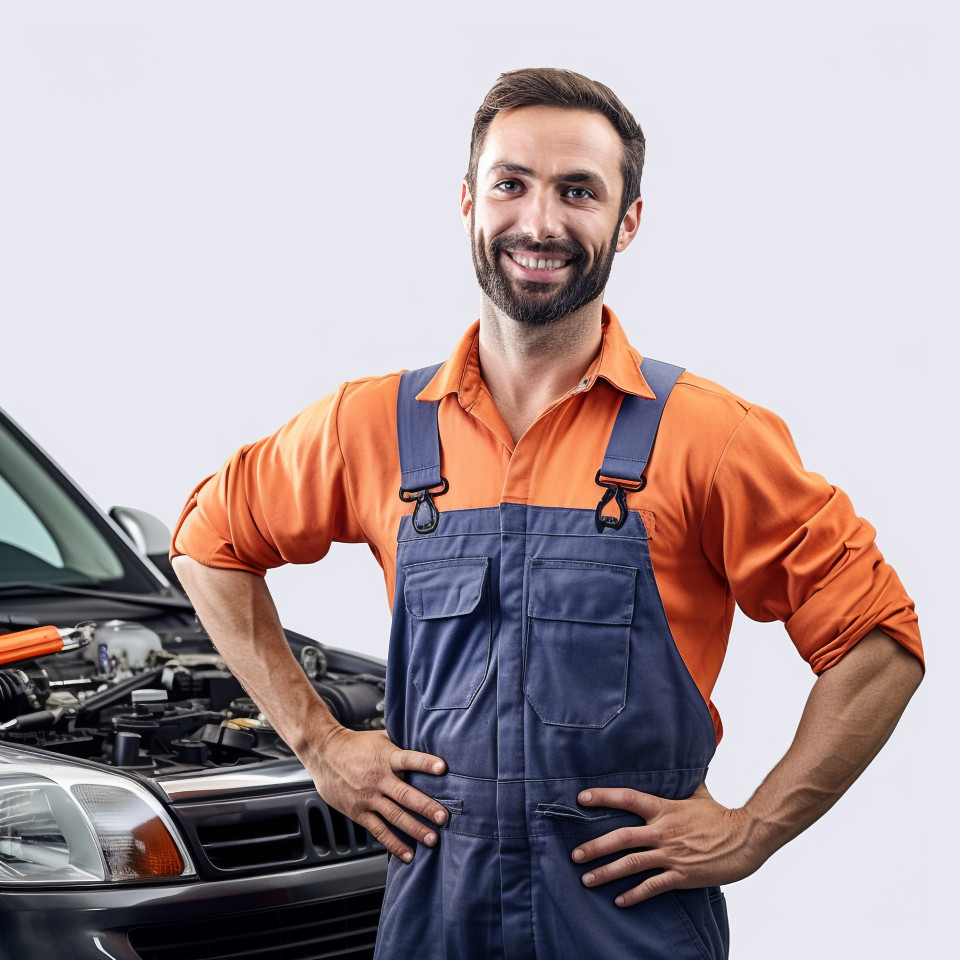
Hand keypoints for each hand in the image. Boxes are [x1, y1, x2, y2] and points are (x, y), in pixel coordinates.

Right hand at [309, 726, 448, 861]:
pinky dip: (393, 843)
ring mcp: (368, 797)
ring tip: (432, 839)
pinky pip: (379, 830)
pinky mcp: (359, 812)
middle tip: (443, 818)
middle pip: (405, 794)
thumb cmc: (355, 744)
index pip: (408, 759)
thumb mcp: (380, 738)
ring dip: (414, 828)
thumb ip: (401, 745)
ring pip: (395, 815)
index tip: (443, 768)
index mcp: (386, 758)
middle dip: (426, 807)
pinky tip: (408, 853)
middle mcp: (378, 779)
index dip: (425, 763)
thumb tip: (425, 742)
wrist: (323, 753)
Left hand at [571, 783, 761, 905]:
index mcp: (664, 809)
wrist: (746, 837)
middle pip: (621, 838)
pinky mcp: (682, 876)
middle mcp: (663, 831)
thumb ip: (683, 782)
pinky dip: (634, 895)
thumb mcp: (698, 793)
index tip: (582, 798)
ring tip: (587, 880)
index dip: (603, 797)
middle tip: (575, 855)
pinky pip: (653, 886)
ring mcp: (672, 854)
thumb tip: (681, 764)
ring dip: (606, 873)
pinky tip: (620, 900)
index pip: (628, 798)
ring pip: (631, 864)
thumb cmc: (721, 815)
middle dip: (595, 847)